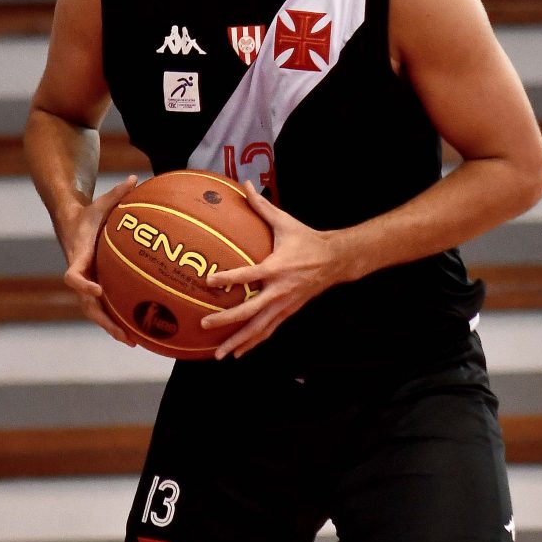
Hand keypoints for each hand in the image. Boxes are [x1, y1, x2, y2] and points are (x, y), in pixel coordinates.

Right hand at [63, 174, 139, 345]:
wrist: (71, 225)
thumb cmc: (88, 214)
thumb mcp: (101, 203)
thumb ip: (117, 193)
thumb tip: (133, 177)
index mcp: (78, 256)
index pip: (73, 276)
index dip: (83, 285)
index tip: (97, 290)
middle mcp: (81, 275)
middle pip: (86, 304)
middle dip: (102, 320)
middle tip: (122, 333)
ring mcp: (87, 284)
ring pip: (95, 312)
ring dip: (111, 327)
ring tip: (133, 342)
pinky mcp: (95, 287)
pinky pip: (104, 307)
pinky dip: (117, 319)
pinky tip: (138, 332)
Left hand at [201, 182, 340, 359]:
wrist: (335, 260)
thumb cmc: (306, 240)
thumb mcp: (285, 222)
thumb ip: (262, 206)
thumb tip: (246, 185)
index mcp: (276, 268)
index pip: (248, 275)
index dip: (228, 279)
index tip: (208, 282)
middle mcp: (279, 291)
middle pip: (250, 311)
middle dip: (227, 320)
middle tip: (205, 325)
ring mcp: (285, 305)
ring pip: (259, 328)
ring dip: (239, 341)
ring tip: (219, 355)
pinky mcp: (289, 312)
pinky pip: (268, 330)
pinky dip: (253, 343)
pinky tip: (238, 352)